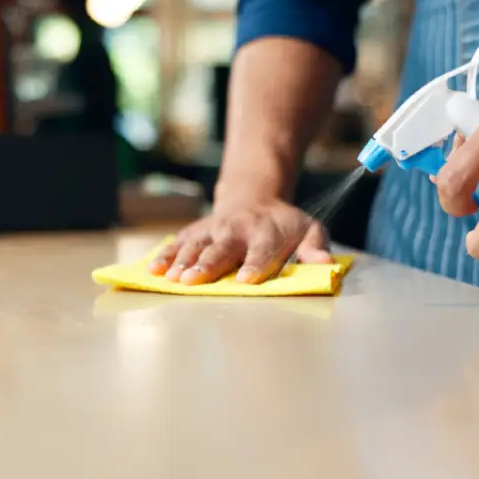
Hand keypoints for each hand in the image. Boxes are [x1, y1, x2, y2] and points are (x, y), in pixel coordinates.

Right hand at [147, 197, 332, 284]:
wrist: (254, 197)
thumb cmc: (284, 225)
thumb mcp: (309, 229)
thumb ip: (316, 248)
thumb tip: (325, 264)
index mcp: (265, 233)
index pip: (260, 253)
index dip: (254, 266)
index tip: (246, 281)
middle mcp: (236, 230)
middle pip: (221, 250)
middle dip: (208, 265)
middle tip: (195, 280)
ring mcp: (213, 230)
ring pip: (196, 246)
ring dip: (183, 262)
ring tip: (173, 279)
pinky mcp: (195, 231)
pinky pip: (177, 243)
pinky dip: (164, 256)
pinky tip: (153, 270)